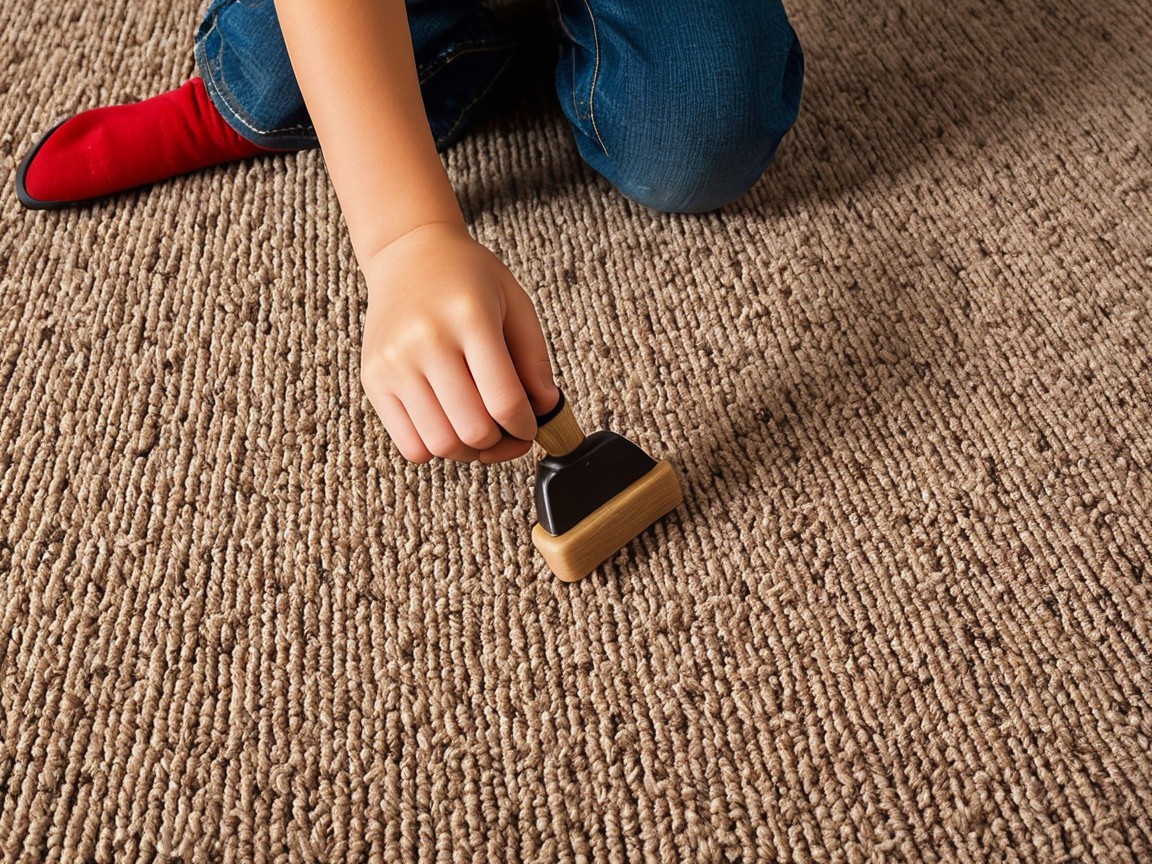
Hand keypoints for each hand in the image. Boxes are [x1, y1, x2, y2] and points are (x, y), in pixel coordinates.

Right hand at [359, 222, 560, 463]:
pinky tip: (449, 426)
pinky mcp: (373, 379)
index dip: (525, 426)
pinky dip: (436, 449)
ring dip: (470, 452)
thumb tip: (545, 409)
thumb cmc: (468, 278)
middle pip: (472, 430)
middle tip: (510, 435)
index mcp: (469, 317)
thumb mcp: (515, 302)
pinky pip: (409, 445)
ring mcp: (394, 362)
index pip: (504, 400)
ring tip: (482, 434)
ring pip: (441, 444)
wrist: (408, 255)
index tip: (530, 426)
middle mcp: (426, 340)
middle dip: (501, 443)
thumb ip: (535, 358)